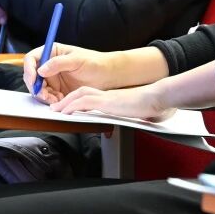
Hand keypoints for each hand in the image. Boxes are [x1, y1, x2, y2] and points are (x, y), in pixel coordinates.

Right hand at [25, 44, 169, 103]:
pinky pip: (47, 96)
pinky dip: (50, 100)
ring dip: (43, 95)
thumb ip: (58, 63)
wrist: (107, 75)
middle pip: (32, 75)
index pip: (32, 58)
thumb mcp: (77, 60)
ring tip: (55, 99)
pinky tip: (59, 101)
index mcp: (52, 52)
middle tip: (44, 94)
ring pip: (38, 88)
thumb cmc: (96, 63)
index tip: (34, 78)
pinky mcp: (57, 89)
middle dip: (36, 86)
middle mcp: (49, 65)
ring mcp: (52, 77)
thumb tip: (41, 69)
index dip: (29, 68)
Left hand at [51, 84, 174, 122]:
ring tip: (56, 110)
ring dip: (66, 102)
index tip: (69, 107)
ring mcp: (107, 97)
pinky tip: (65, 112)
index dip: (77, 100)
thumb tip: (139, 121)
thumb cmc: (152, 105)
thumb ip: (131, 114)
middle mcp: (108, 95)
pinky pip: (84, 102)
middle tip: (56, 108)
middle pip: (81, 92)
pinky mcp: (107, 102)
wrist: (158, 97)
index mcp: (113, 97)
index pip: (91, 96)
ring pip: (79, 95)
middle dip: (66, 100)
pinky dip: (72, 106)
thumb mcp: (136, 111)